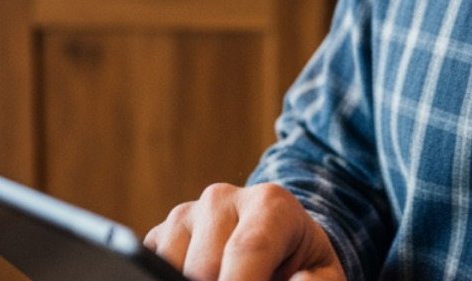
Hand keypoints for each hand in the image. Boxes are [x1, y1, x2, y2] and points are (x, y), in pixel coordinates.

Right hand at [145, 182, 346, 280]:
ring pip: (170, 266)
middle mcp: (223, 199)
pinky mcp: (158, 234)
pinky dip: (168, 279)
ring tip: (228, 279)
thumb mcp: (321, 276)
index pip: (248, 249)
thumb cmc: (302, 268)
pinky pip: (150, 264)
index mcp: (270, 203)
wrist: (279, 247)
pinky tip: (197, 280)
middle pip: (206, 266)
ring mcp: (185, 214)